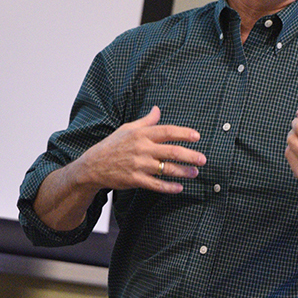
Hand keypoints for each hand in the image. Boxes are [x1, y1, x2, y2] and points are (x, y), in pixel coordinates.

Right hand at [75, 106, 205, 193]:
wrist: (94, 165)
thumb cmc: (112, 145)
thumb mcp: (127, 128)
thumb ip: (146, 121)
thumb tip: (158, 109)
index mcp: (141, 134)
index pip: (167, 131)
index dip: (184, 133)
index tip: (197, 136)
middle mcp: (142, 148)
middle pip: (172, 151)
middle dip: (190, 156)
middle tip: (203, 159)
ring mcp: (139, 165)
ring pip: (167, 169)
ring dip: (183, 172)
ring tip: (195, 173)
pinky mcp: (136, 179)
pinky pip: (156, 185)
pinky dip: (169, 187)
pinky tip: (179, 188)